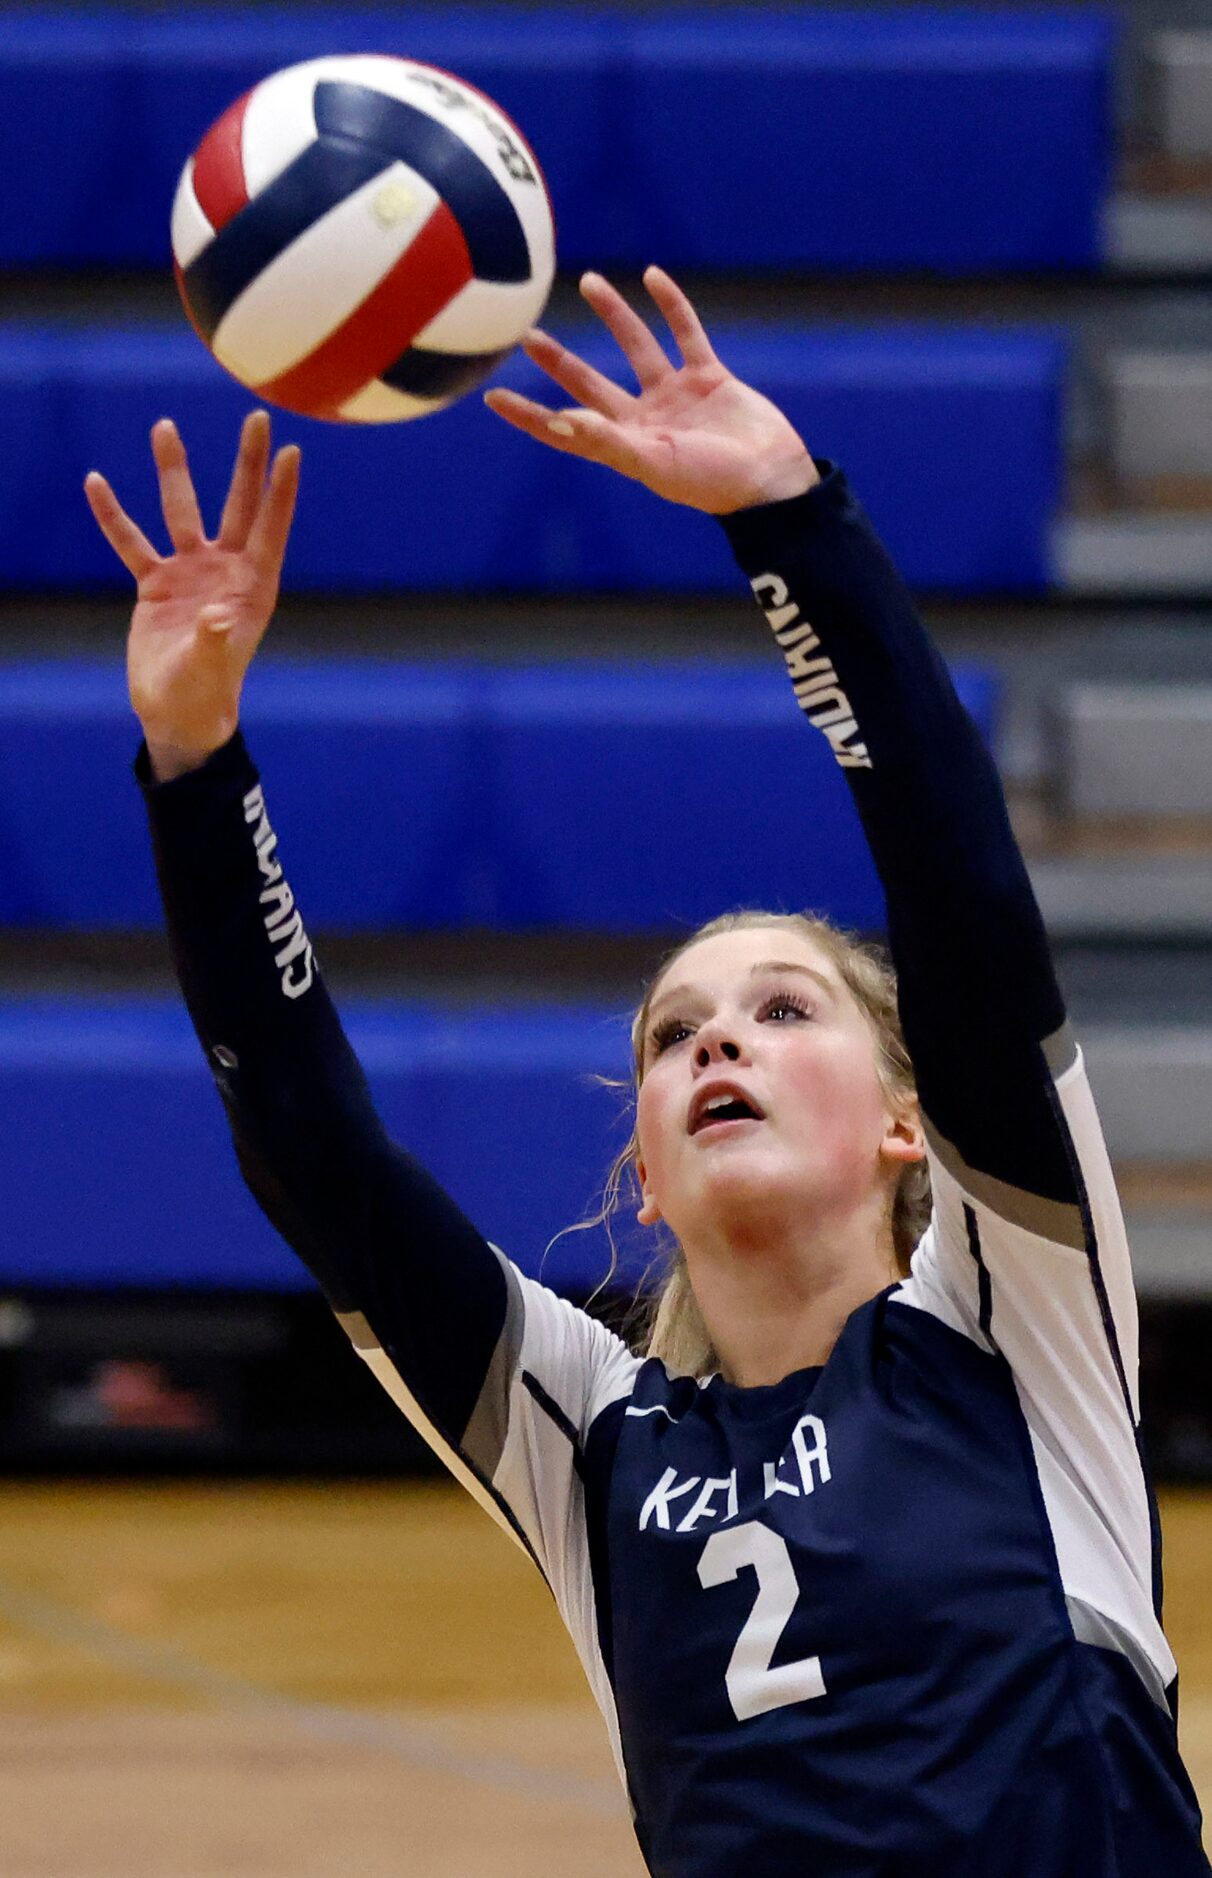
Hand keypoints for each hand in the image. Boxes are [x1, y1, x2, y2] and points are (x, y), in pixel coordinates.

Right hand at [84, 411, 299, 780]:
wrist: (176, 712)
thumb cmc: (204, 694)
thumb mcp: (210, 668)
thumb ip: (215, 641)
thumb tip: (217, 616)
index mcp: (252, 588)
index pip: (270, 529)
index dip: (280, 491)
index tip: (292, 450)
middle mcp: (226, 571)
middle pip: (238, 505)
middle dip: (246, 462)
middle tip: (257, 417)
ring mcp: (191, 573)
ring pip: (180, 512)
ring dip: (173, 470)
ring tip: (164, 426)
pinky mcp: (156, 584)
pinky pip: (131, 542)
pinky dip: (113, 516)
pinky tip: (96, 482)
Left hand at [484, 266, 819, 514]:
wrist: (772, 480)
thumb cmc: (712, 484)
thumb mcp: (655, 464)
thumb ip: (608, 441)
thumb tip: (561, 420)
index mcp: (623, 446)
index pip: (564, 428)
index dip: (529, 414)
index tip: (492, 396)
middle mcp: (643, 419)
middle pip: (589, 383)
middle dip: (559, 362)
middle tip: (527, 335)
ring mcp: (676, 396)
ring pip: (637, 347)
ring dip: (614, 315)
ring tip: (589, 280)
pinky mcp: (710, 378)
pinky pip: (686, 332)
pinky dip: (671, 306)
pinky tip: (652, 276)